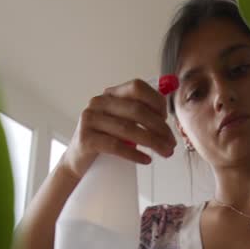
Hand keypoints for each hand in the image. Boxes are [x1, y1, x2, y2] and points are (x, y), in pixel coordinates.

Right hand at [62, 78, 176, 179]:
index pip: (137, 87)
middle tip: (171, 143)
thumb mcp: (122, 122)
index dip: (156, 101)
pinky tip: (146, 160)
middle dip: (159, 128)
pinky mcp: (86, 139)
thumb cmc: (105, 140)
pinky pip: (115, 146)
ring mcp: (90, 120)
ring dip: (152, 142)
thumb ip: (140, 114)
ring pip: (128, 129)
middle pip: (136, 110)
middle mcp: (99, 103)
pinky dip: (134, 154)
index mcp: (110, 94)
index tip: (167, 119)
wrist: (78, 161)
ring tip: (165, 153)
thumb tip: (167, 114)